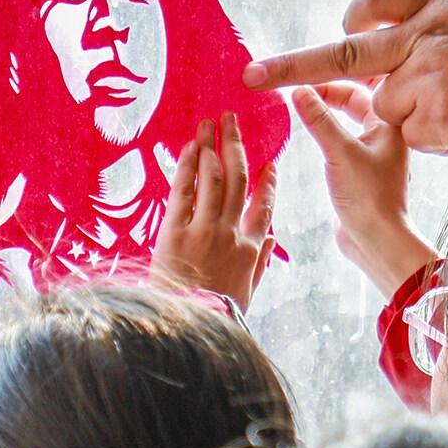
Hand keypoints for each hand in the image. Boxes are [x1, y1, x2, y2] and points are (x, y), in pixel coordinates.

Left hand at [148, 118, 278, 307]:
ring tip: (209, 123)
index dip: (268, 182)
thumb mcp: (247, 293)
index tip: (270, 163)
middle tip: (232, 121)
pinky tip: (192, 147)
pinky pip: (185, 191)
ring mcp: (204, 230)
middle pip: (239, 180)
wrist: (188, 326)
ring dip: (212, 145)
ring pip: (214, 177)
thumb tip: (271, 240)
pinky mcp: (176, 231)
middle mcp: (231, 233)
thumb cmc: (217, 314)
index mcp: (251, 249)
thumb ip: (260, 263)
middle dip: (236, 146)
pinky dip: (190, 166)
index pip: (265, 206)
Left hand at [246, 0, 447, 153]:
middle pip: (346, 51)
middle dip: (294, 66)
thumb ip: (446, 19)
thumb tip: (403, 30)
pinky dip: (437, 137)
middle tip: (253, 76)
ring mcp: (429, 71)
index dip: (356, 19)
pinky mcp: (434, 111)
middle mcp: (430, 28)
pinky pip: (414, 133)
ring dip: (415, 117)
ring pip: (388, 104)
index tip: (344, 30)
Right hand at [289, 82, 436, 296]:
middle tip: (295, 87)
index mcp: (389, 123)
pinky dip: (323, 129)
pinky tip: (307, 129)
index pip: (358, 86)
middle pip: (352, 98)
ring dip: (322, 110)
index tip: (300, 76)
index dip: (329, 78)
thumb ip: (319, 121)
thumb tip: (298, 90)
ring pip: (345, 118)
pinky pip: (340, 138)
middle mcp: (384, 132)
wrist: (377, 240)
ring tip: (296, 103)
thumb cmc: (369, 198)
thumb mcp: (340, 153)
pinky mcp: (360, 168)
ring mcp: (373, 150)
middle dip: (324, 90)